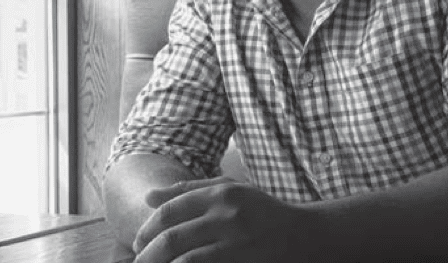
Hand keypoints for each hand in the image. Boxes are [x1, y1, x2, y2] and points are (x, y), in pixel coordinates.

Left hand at [134, 178, 330, 262]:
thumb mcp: (233, 191)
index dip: (146, 230)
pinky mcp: (245, 262)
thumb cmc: (265, 213)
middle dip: (147, 255)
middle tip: (141, 262)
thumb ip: (191, 191)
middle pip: (171, 239)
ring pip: (184, 260)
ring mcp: (239, 242)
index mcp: (222, 194)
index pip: (168, 212)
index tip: (139, 244)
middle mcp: (229, 216)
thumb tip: (148, 198)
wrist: (308, 235)